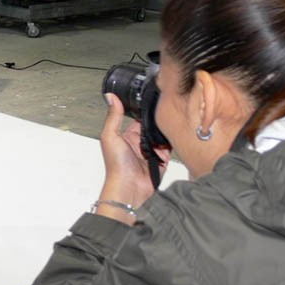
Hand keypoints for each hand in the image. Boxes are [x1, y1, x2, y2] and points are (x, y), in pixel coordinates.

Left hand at [97, 94, 170, 217]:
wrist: (130, 187)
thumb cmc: (116, 166)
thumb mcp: (110, 136)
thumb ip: (113, 116)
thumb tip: (111, 97)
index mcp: (127, 136)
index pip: (139, 119)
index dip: (145, 110)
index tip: (152, 99)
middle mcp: (140, 143)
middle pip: (153, 126)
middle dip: (158, 120)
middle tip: (165, 109)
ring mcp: (152, 151)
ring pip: (163, 135)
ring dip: (165, 130)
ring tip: (170, 121)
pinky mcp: (162, 160)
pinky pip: (171, 147)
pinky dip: (172, 142)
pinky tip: (173, 135)